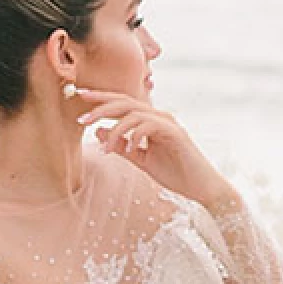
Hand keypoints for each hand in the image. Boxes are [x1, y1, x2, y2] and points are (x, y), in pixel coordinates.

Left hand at [74, 87, 235, 210]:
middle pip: (125, 102)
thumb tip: (98, 131)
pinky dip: (133, 136)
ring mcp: (168, 123)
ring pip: (134, 114)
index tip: (80, 96)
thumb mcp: (141, 160)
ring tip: (104, 149)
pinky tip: (127, 150)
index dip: (101, 99)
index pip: (122, 104)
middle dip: (101, 107)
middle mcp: (159, 116)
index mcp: (150, 120)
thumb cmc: (175, 173)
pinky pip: (148, 126)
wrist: (202, 187)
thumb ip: (121, 146)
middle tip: (81, 118)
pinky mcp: (175, 133)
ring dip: (115, 129)